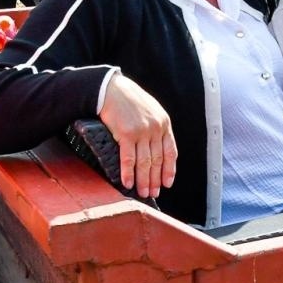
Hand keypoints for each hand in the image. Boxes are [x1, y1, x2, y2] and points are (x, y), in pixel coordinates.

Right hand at [98, 76, 176, 198]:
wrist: (111, 88)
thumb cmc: (129, 100)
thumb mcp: (150, 111)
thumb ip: (156, 128)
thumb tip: (156, 148)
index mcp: (164, 123)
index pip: (170, 152)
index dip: (169, 170)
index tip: (167, 183)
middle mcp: (156, 128)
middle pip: (158, 160)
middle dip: (156, 180)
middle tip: (153, 193)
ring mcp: (142, 131)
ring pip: (145, 162)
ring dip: (143, 180)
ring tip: (142, 193)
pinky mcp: (126, 133)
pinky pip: (128, 159)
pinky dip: (128, 173)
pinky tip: (127, 183)